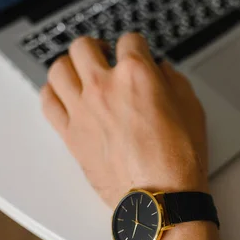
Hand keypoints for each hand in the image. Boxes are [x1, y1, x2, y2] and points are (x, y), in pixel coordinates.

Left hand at [40, 33, 207, 208]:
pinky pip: (48, 101)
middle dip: (97, 47)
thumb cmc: (178, 160)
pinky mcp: (70, 134)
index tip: (136, 52)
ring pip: (59, 68)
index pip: (129, 40)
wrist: (159, 199)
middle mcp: (104, 86)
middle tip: (104, 56)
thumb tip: (161, 70)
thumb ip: (173, 80)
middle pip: (84, 46)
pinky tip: (64, 95)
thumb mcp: (192, 109)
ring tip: (80, 73)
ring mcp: (82, 110)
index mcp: (136, 75)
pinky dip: (53, 93)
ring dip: (71, 66)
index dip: (136, 45)